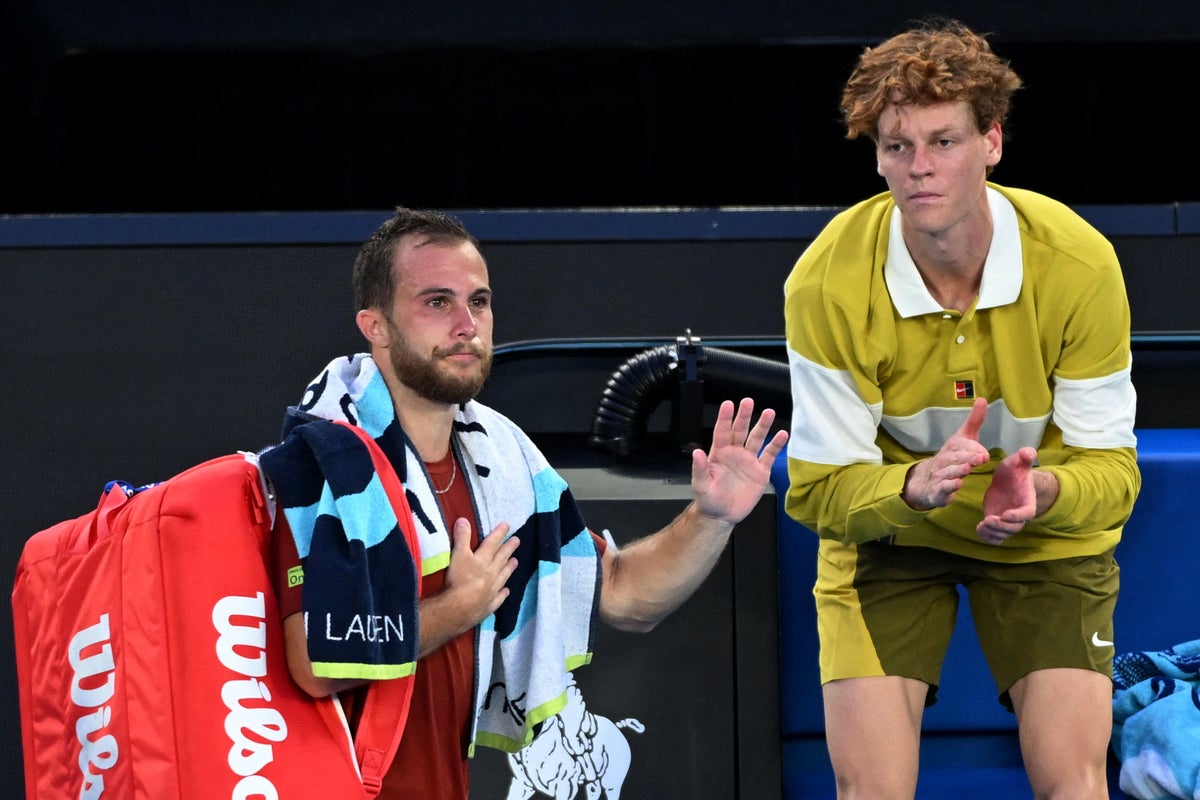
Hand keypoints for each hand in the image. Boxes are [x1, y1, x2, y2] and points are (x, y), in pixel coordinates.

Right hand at [442, 518, 518, 629]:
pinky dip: (503, 593)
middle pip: (501, 558)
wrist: (460, 608)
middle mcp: (490, 573)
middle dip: (508, 548)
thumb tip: (464, 519)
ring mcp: (492, 590)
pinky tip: (506, 590)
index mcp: (483, 560)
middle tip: (517, 540)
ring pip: (503, 576)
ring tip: (515, 561)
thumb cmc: (458, 580)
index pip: (492, 543)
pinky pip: (499, 597)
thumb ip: (461, 537)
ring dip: (509, 568)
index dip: (499, 533)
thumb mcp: (457, 555)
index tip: (507, 525)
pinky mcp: (489, 605)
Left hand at [691, 398, 788, 523]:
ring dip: (763, 426)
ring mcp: (749, 460)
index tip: (728, 404)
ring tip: (769, 412)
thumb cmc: (709, 499)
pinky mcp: (761, 471)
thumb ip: (700, 469)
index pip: (722, 432)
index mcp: (719, 453)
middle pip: (740, 430)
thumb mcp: (701, 486)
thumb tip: (697, 453)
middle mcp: (734, 452)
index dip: (725, 418)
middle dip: (744, 416)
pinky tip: (783, 434)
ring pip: (756, 439)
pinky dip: (776, 445)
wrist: (723, 515)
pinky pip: (770, 455)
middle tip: (748, 401)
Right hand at [903, 396, 990, 509]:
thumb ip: (974, 420)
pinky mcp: (938, 490)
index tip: (985, 455)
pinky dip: (949, 487)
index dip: (972, 449)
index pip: (961, 445)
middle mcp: (944, 460)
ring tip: (967, 470)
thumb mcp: (963, 438)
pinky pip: (942, 488)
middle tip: (981, 459)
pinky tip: (957, 485)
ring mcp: (939, 475)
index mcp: (952, 446)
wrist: (926, 480)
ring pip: (948, 472)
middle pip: (954, 457)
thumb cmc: (951, 457)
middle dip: (967, 458)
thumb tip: (982, 399)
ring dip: (957, 471)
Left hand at [977, 447, 1037, 544]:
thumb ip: (1025, 457)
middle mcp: (1019, 514)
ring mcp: (1008, 520)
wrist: (1009, 480)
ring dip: (993, 532)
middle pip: (1015, 528)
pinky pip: (995, 537)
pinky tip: (979, 528)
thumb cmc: (1015, 471)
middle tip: (987, 520)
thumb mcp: (1018, 462)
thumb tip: (1028, 451)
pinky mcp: (998, 522)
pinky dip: (988, 536)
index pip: (1027, 513)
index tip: (1005, 514)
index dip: (1018, 516)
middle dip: (1002, 526)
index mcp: (1028, 501)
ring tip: (981, 525)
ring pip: (1004, 534)